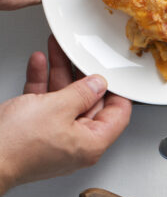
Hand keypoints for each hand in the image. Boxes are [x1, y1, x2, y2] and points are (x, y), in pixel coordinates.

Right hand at [0, 37, 131, 194]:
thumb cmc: (18, 145)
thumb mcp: (57, 108)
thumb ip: (81, 93)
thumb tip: (97, 85)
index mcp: (91, 143)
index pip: (117, 115)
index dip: (117, 91)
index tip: (112, 73)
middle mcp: (76, 143)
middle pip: (88, 103)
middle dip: (82, 75)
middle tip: (79, 55)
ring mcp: (56, 138)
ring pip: (64, 100)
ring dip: (59, 73)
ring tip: (57, 50)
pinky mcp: (36, 132)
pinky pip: (44, 104)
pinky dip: (42, 83)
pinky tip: (39, 64)